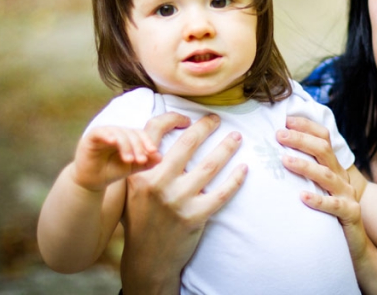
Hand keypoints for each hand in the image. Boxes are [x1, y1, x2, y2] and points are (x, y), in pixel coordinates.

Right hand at [72, 126, 161, 191]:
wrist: (92, 181)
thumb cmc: (113, 171)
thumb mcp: (133, 167)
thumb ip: (147, 162)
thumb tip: (160, 157)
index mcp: (128, 136)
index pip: (140, 134)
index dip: (147, 141)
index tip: (153, 152)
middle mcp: (117, 132)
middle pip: (131, 133)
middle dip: (138, 146)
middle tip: (141, 160)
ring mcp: (104, 132)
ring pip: (119, 133)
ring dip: (126, 146)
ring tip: (129, 160)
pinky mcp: (91, 136)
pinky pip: (101, 132)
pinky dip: (108, 135)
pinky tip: (113, 142)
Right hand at [121, 112, 247, 294]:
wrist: (147, 258)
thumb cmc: (141, 218)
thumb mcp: (132, 188)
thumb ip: (144, 163)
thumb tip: (161, 133)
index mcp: (140, 172)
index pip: (154, 132)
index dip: (172, 118)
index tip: (187, 117)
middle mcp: (158, 183)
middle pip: (188, 143)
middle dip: (206, 126)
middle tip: (216, 119)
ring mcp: (178, 200)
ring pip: (210, 165)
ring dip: (227, 147)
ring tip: (236, 137)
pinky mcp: (195, 216)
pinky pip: (222, 192)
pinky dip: (236, 179)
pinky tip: (244, 168)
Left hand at [277, 116, 368, 260]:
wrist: (357, 244)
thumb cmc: (330, 214)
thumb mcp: (320, 188)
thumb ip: (307, 171)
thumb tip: (278, 152)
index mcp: (334, 167)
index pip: (324, 138)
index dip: (307, 126)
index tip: (286, 120)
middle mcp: (342, 176)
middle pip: (323, 150)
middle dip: (301, 140)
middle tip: (279, 135)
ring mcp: (347, 194)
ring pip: (326, 175)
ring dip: (305, 166)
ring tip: (285, 160)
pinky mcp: (351, 213)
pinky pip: (334, 205)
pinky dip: (318, 200)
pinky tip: (302, 197)